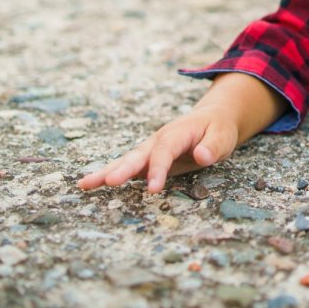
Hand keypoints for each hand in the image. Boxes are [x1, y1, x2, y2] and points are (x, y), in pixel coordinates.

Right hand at [77, 107, 239, 194]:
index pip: (165, 151)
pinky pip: (127, 167)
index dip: (158, 169)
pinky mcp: (147, 158)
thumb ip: (214, 146)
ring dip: (107, 172)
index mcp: (177, 133)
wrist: (212, 118)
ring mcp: (150, 148)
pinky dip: (109, 175)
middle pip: (138, 154)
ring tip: (84, 185)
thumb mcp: (223, 136)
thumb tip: (202, 156)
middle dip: (123, 169)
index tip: (153, 189)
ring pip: (126, 160)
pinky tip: (89, 185)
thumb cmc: (218, 129)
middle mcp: (158, 139)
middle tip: (107, 182)